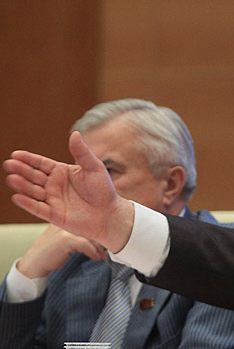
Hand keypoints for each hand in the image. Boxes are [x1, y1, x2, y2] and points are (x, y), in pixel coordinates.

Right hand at [3, 131, 133, 252]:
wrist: (110, 214)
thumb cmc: (104, 190)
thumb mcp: (94, 168)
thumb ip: (82, 152)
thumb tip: (75, 133)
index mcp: (62, 172)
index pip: (41, 163)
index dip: (28, 159)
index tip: (15, 154)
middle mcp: (54, 185)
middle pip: (34, 176)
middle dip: (21, 170)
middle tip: (9, 164)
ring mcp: (52, 200)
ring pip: (33, 191)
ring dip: (22, 185)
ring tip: (12, 178)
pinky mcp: (54, 215)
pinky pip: (38, 208)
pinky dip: (27, 203)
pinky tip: (17, 197)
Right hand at [17, 224, 107, 278]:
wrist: (35, 263)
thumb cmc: (53, 251)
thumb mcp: (66, 238)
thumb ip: (80, 234)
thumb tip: (102, 238)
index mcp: (68, 218)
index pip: (90, 221)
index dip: (101, 231)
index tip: (109, 240)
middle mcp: (67, 221)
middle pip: (93, 227)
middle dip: (102, 240)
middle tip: (108, 250)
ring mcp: (66, 229)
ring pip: (92, 236)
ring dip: (100, 248)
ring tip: (103, 257)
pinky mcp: (65, 240)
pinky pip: (86, 245)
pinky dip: (93, 253)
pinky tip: (97, 258)